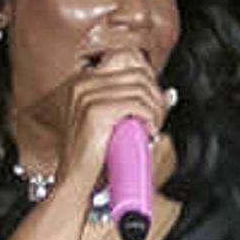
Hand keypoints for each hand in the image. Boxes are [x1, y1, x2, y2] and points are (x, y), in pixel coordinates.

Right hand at [53, 50, 173, 198]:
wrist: (74, 181)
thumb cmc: (91, 157)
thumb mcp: (109, 123)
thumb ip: (129, 104)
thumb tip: (165, 94)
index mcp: (82, 81)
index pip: (126, 58)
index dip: (148, 76)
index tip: (154, 99)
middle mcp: (82, 84)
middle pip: (137, 72)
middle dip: (156, 94)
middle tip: (159, 117)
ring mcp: (86, 96)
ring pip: (140, 88)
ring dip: (156, 109)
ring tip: (154, 127)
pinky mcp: (95, 112)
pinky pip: (136, 105)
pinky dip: (150, 118)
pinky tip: (149, 132)